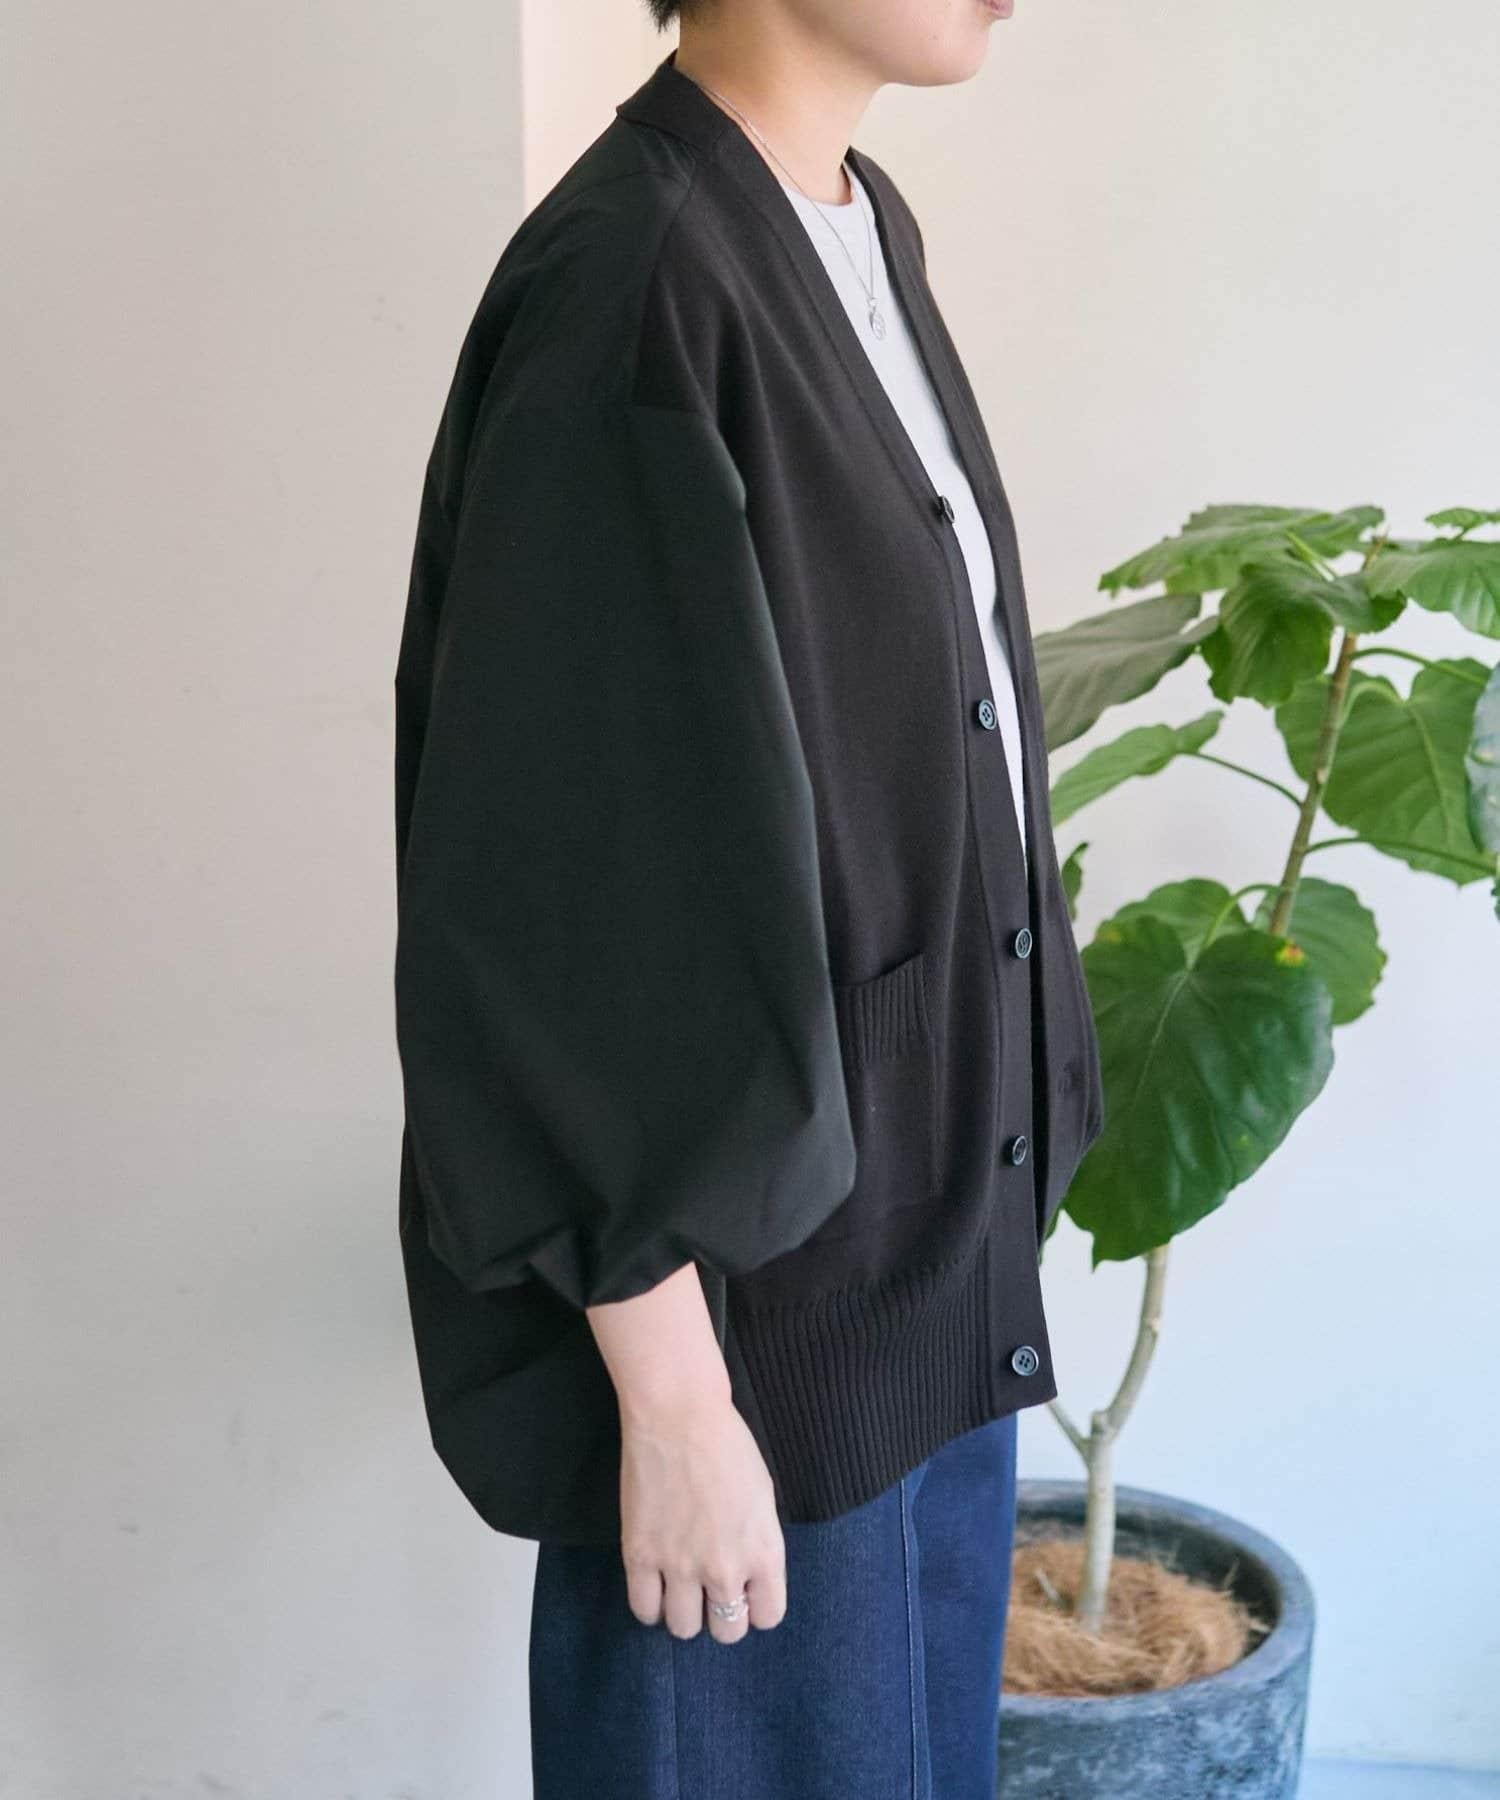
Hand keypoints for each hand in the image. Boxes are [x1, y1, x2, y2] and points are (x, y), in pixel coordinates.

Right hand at [617, 1387, 787, 1643]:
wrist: (679, 1414)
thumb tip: (747, 1575)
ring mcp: (680, 1566)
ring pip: (683, 1629)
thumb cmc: (727, 1445)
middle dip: (720, 1615)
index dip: (756, 1608)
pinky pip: (643, 1610)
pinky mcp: (640, 1556)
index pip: (767, 1617)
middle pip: (726, 1631)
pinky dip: (650, 1605)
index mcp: (764, 1552)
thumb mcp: (762, 1498)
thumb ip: (758, 1543)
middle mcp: (725, 1569)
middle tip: (710, 1592)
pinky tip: (654, 1586)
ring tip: (679, 1588)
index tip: (745, 1593)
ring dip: (683, 1613)